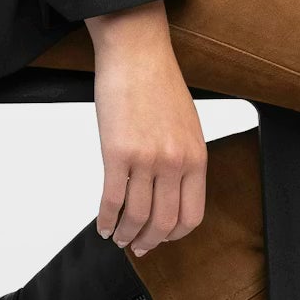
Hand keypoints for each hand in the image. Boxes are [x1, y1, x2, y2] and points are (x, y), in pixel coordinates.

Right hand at [85, 0, 206, 254]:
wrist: (136, 52)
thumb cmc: (158, 82)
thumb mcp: (186, 126)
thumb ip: (183, 160)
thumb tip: (170, 192)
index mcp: (196, 158)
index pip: (191, 216)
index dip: (174, 235)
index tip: (161, 239)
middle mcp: (174, 162)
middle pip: (163, 223)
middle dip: (148, 242)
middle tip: (136, 247)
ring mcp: (146, 159)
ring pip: (137, 216)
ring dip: (125, 234)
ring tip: (117, 237)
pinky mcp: (116, 152)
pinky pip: (112, 199)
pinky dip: (106, 219)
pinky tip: (102, 225)